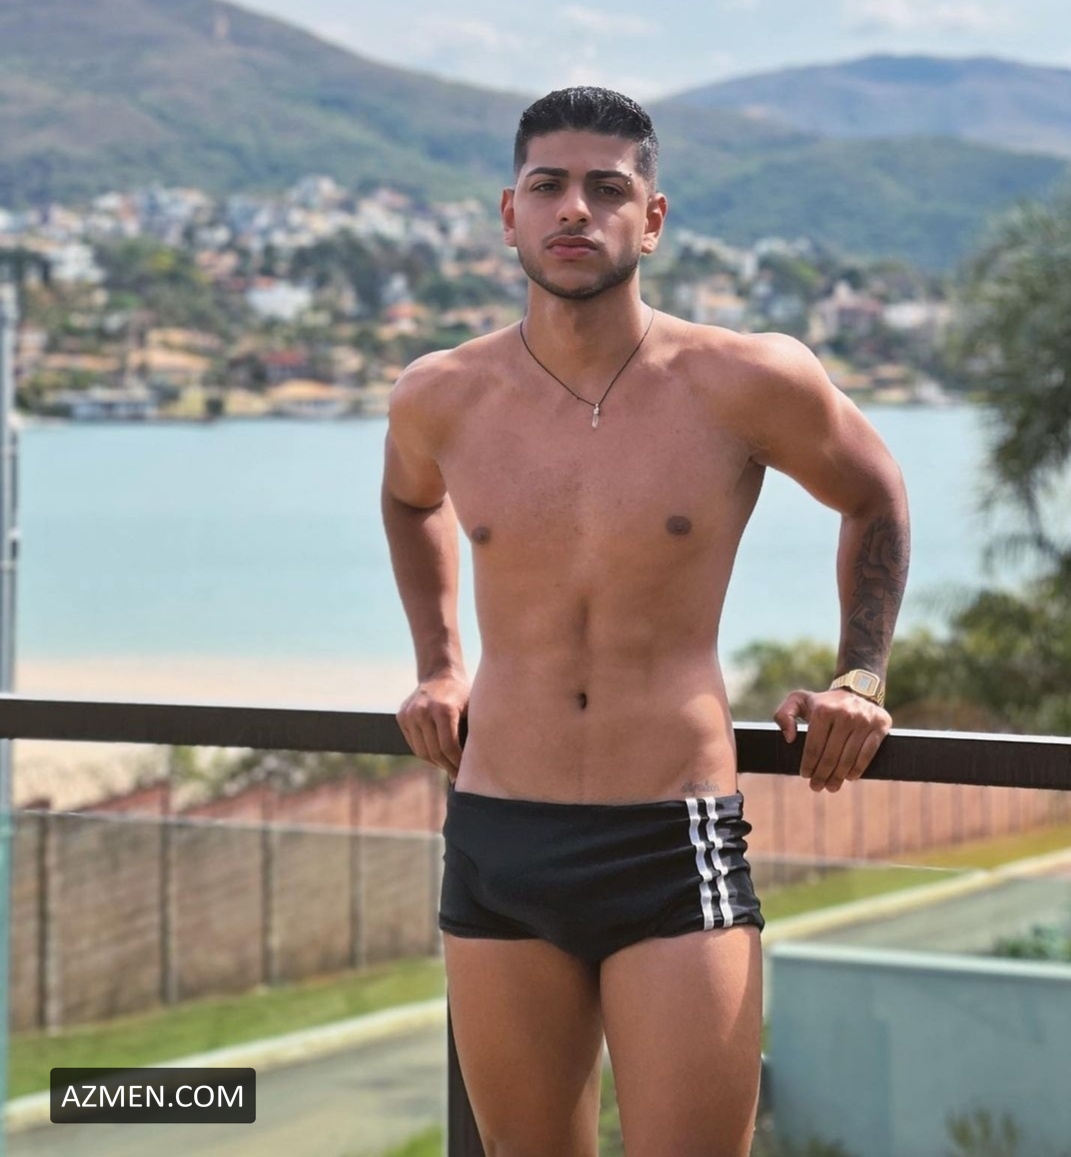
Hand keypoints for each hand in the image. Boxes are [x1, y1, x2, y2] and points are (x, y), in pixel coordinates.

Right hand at [397, 672, 469, 779]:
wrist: (440, 674)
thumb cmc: (462, 695)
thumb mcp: (472, 709)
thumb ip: (472, 733)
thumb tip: (477, 766)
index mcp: (444, 710)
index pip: (448, 747)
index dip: (457, 763)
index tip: (464, 772)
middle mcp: (423, 711)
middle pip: (434, 751)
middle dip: (447, 766)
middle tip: (456, 775)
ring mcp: (410, 713)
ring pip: (422, 751)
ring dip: (435, 763)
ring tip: (447, 767)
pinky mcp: (401, 716)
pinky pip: (414, 744)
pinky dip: (425, 752)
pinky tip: (437, 755)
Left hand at [773, 688, 890, 792]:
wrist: (857, 690)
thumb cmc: (824, 702)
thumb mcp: (798, 700)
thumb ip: (784, 715)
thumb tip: (789, 738)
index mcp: (823, 711)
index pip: (814, 746)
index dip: (808, 764)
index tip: (805, 775)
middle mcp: (845, 714)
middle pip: (831, 755)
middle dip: (822, 775)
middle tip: (817, 787)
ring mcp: (864, 720)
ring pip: (849, 758)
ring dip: (839, 777)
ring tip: (831, 787)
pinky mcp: (880, 725)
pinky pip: (867, 754)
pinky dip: (858, 769)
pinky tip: (850, 777)